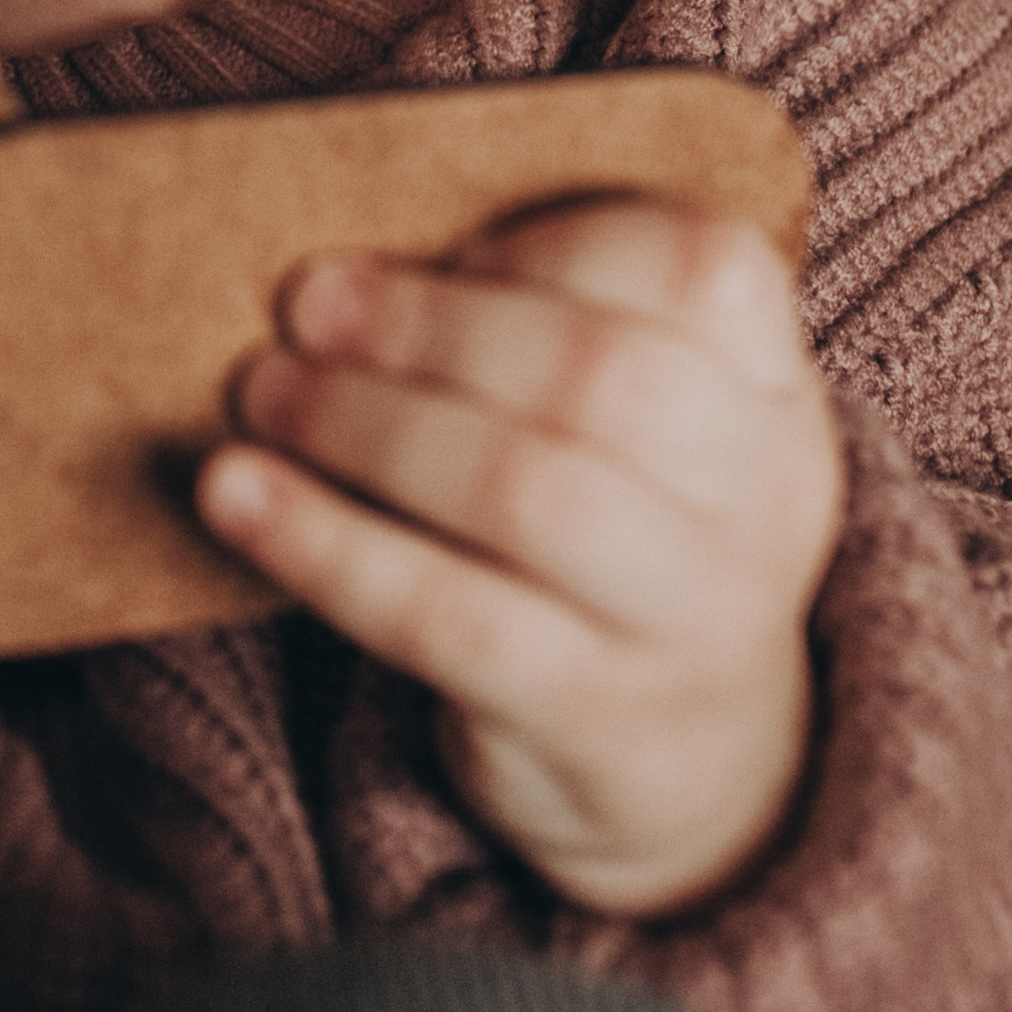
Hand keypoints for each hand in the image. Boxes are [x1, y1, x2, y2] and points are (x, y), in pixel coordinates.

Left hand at [196, 199, 843, 919]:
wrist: (701, 772)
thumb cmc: (625, 549)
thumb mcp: (646, 437)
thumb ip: (553, 333)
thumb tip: (349, 272)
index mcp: (772, 395)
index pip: (699, 266)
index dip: (553, 239)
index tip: (444, 244)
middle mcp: (760, 503)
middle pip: (601, 375)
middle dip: (429, 326)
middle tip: (305, 307)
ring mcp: (692, 621)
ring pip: (524, 491)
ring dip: (367, 423)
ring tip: (266, 393)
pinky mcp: (595, 719)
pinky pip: (445, 619)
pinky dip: (325, 544)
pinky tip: (238, 497)